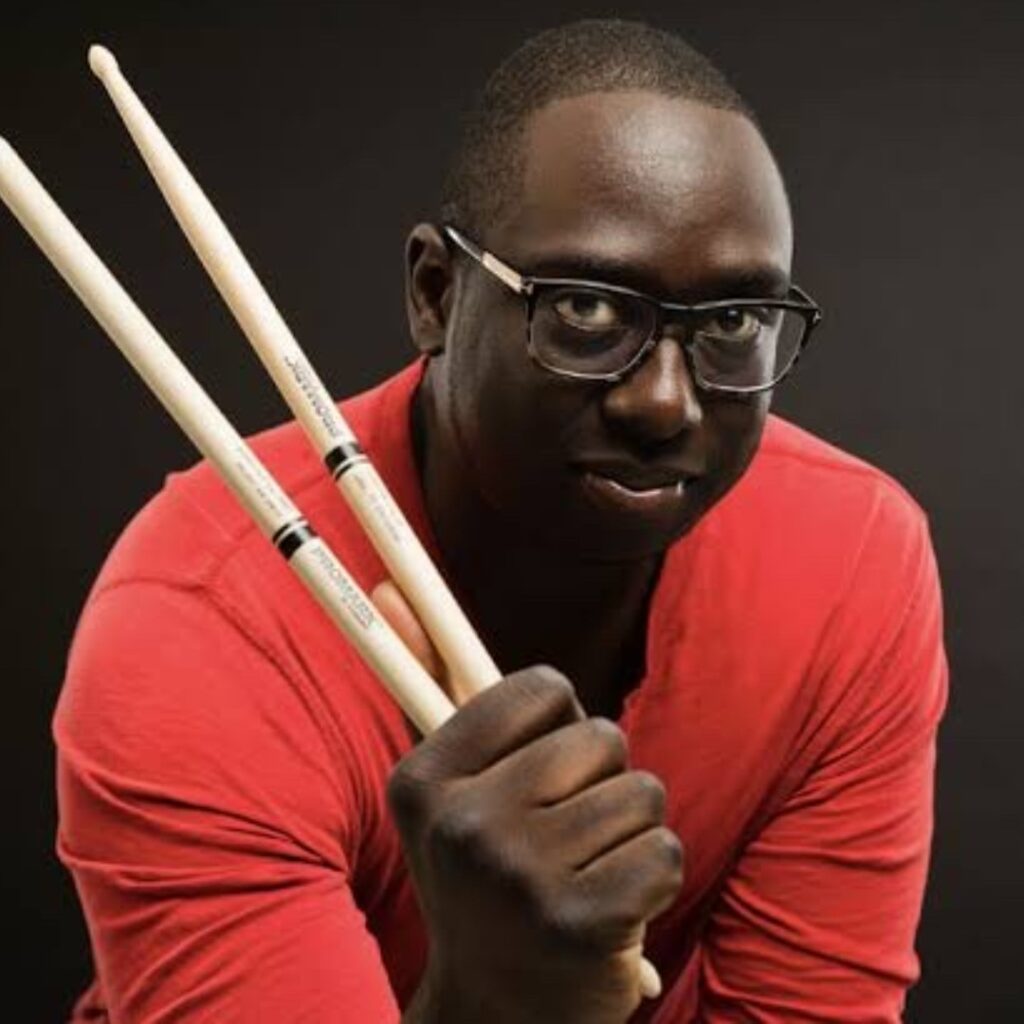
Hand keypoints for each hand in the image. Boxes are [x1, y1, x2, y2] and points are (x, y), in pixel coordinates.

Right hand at [374, 581, 683, 1023]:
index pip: (540, 687)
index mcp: (425, 781)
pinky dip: (653, 877)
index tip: (543, 762)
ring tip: (585, 873)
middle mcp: (462, 824)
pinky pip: (665, 848)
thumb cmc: (488, 877)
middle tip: (563, 836)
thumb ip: (428, 682)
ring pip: (642, 790)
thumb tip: (387, 583)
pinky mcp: (581, 924)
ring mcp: (518, 877)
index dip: (558, 721)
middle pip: (601, 736)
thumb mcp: (449, 791)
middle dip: (601, 781)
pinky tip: (611, 913)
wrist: (500, 1018)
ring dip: (630, 830)